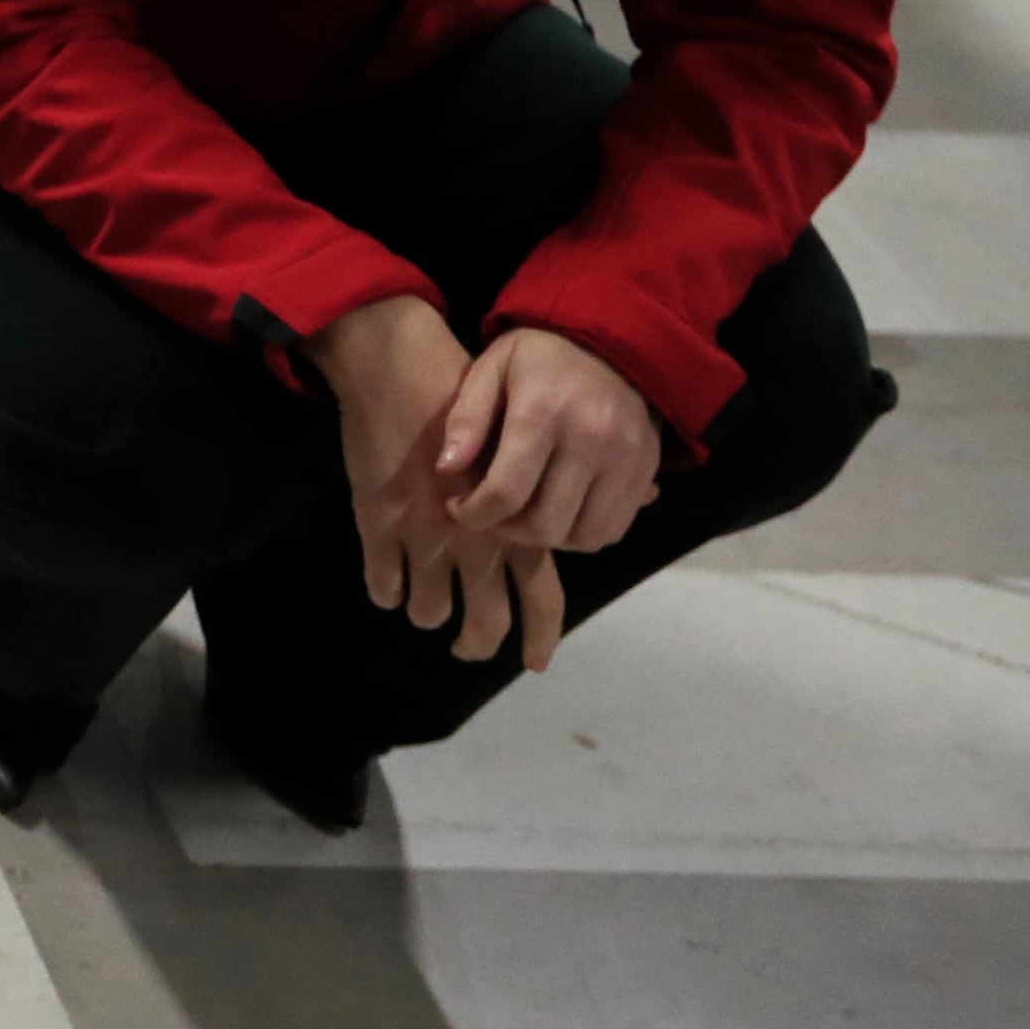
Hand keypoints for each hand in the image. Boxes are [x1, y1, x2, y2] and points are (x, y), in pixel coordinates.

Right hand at [307, 297, 566, 671]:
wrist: (397, 366)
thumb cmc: (470, 390)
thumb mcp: (536, 428)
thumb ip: (584, 473)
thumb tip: (651, 495)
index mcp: (518, 520)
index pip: (542, 597)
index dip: (539, 635)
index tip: (534, 662)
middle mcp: (476, 540)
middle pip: (485, 617)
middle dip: (476, 642)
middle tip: (468, 648)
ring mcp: (424, 536)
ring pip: (429, 607)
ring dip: (428, 612)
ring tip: (425, 607)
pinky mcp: (378, 525)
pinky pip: (383, 583)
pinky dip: (386, 592)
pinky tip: (388, 587)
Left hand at [439, 325, 662, 555]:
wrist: (614, 339)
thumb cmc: (541, 354)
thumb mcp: (492, 367)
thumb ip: (466, 418)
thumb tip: (446, 471)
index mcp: (543, 412)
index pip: (506, 491)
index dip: (475, 514)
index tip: (458, 508)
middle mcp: (590, 441)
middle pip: (545, 523)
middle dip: (506, 530)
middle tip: (488, 515)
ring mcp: (625, 460)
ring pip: (583, 536)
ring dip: (546, 538)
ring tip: (523, 517)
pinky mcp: (646, 472)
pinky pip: (614, 528)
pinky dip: (582, 534)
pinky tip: (559, 512)